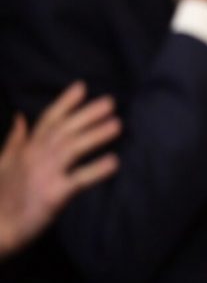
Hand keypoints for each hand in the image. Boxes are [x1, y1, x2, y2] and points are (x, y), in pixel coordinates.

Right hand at [0, 82, 119, 257]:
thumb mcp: (2, 163)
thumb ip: (15, 140)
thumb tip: (20, 116)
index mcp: (26, 149)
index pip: (47, 119)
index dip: (65, 102)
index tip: (82, 86)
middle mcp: (35, 157)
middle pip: (65, 130)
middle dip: (88, 114)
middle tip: (111, 102)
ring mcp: (44, 175)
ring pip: (73, 149)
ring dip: (96, 135)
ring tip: (118, 124)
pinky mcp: (53, 195)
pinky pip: (79, 180)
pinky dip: (96, 170)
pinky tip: (114, 162)